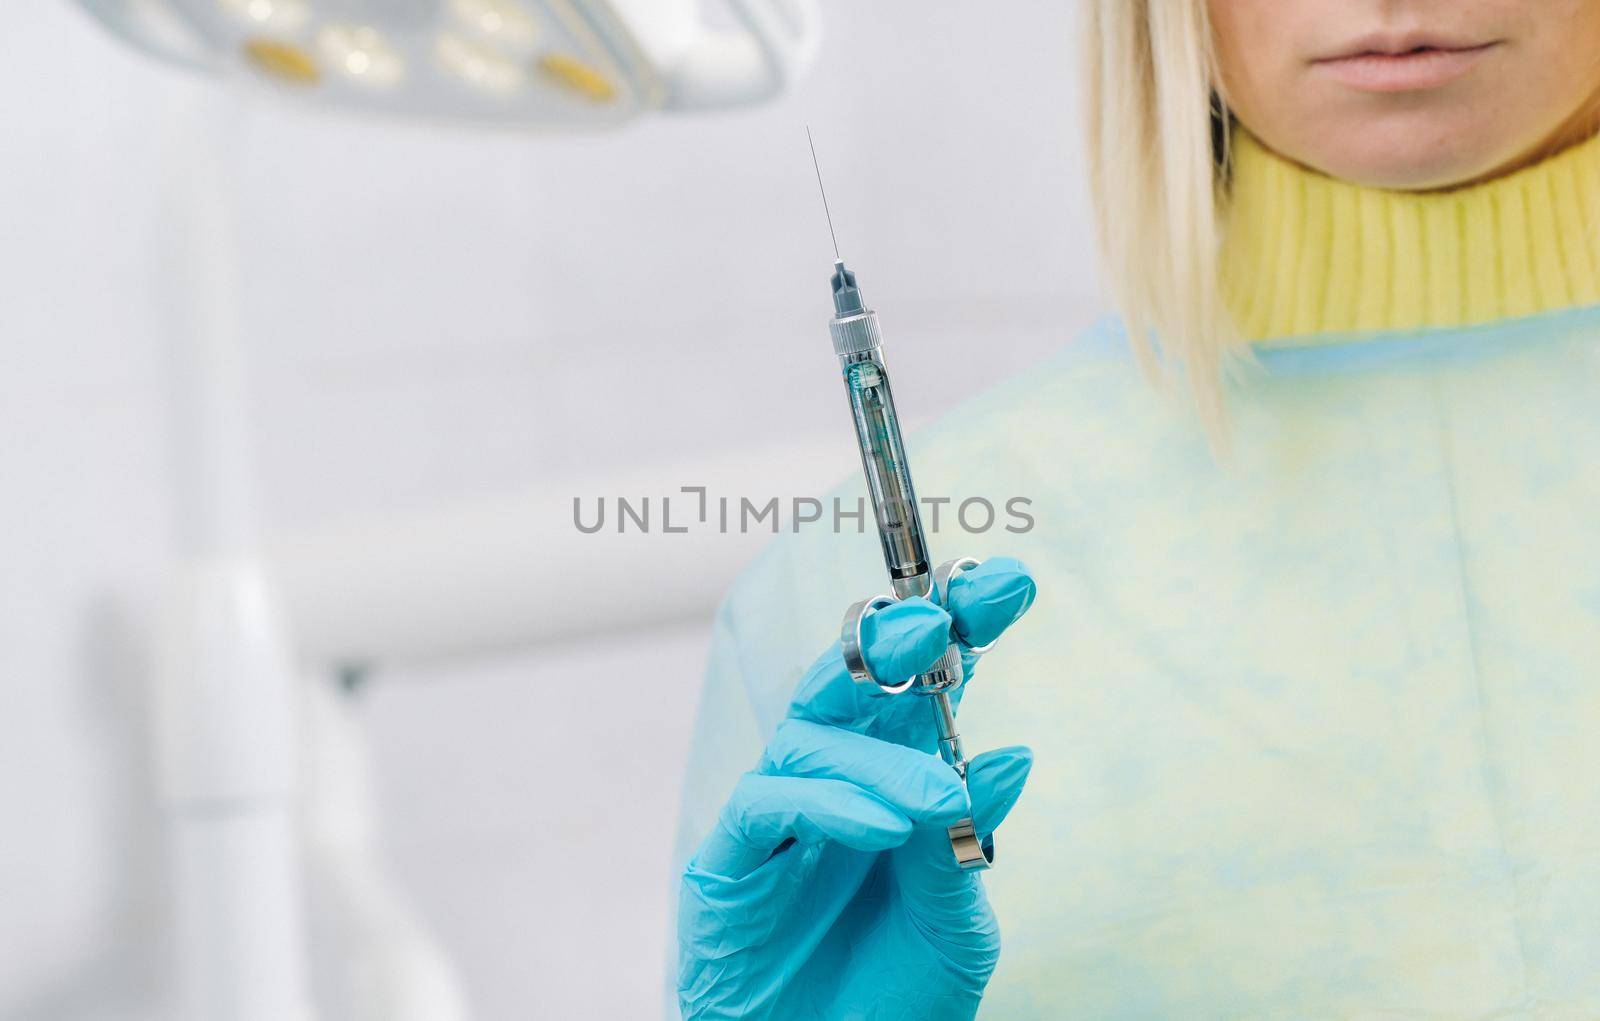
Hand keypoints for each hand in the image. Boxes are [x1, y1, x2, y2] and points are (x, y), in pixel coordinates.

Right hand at [677, 558, 1037, 1019]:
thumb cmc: (894, 996)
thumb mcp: (955, 920)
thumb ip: (965, 838)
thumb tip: (1011, 756)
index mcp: (894, 782)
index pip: (922, 687)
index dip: (957, 628)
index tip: (1008, 583)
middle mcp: (833, 783)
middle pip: (849, 681)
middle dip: (895, 638)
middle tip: (940, 618)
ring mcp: (778, 817)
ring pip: (810, 736)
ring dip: (882, 756)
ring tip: (944, 798)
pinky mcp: (728, 861)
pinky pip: (766, 803)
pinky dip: (828, 803)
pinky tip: (886, 827)